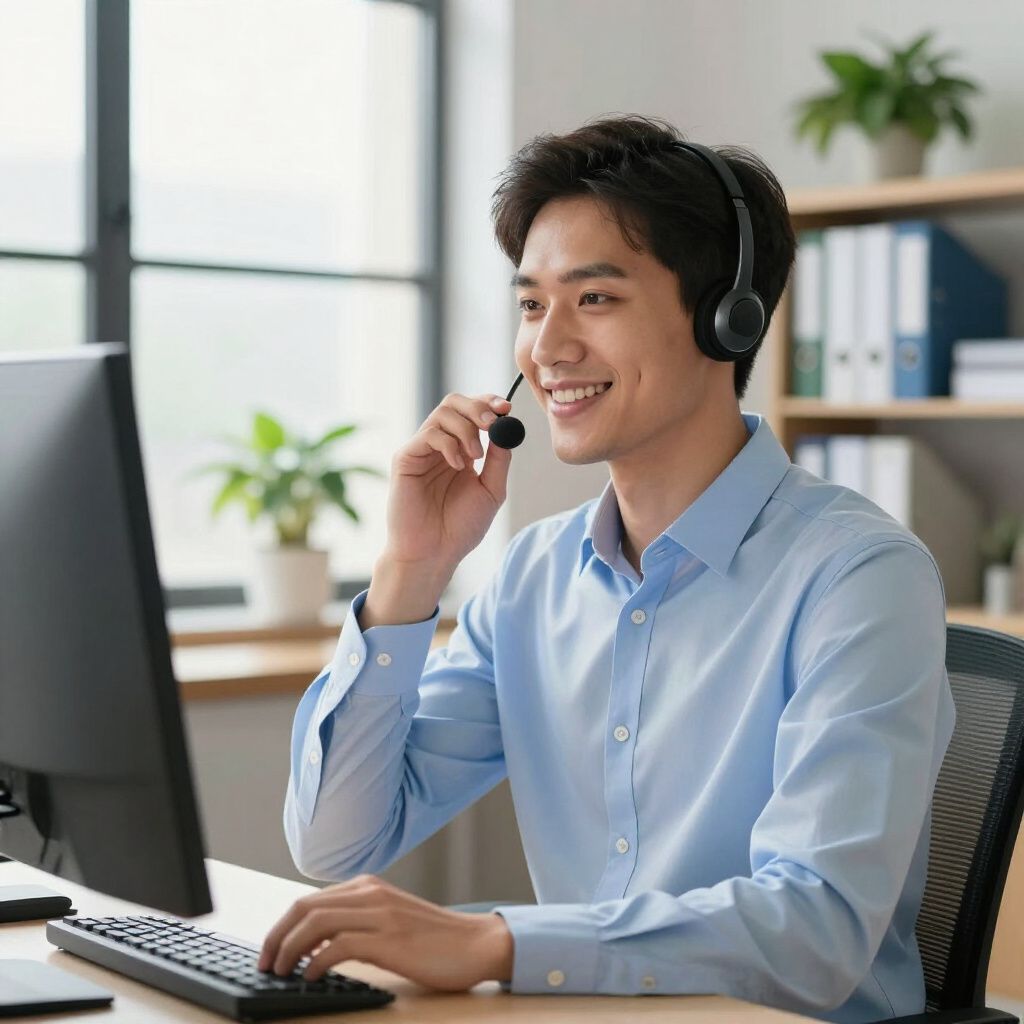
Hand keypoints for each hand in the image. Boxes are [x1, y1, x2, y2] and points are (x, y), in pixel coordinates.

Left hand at [257, 873, 514, 990]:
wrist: (476, 944)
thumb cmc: (434, 939)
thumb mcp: (391, 918)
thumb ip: (358, 921)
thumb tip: (314, 944)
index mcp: (369, 886)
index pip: (309, 899)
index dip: (282, 926)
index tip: (269, 951)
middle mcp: (371, 894)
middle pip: (305, 907)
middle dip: (276, 936)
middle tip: (265, 964)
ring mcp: (381, 915)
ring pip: (317, 922)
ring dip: (290, 949)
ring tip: (281, 972)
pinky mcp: (390, 940)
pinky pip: (340, 945)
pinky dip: (317, 961)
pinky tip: (312, 977)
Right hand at [381, 393, 513, 570]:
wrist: (434, 553)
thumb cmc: (459, 528)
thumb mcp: (491, 491)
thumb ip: (499, 460)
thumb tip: (508, 430)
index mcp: (460, 450)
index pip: (472, 412)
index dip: (488, 403)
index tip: (506, 408)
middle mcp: (439, 445)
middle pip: (454, 402)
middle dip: (477, 406)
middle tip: (492, 423)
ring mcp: (421, 450)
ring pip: (443, 413)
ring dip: (466, 429)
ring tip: (475, 457)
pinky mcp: (405, 458)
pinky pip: (429, 434)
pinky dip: (449, 444)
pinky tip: (458, 465)